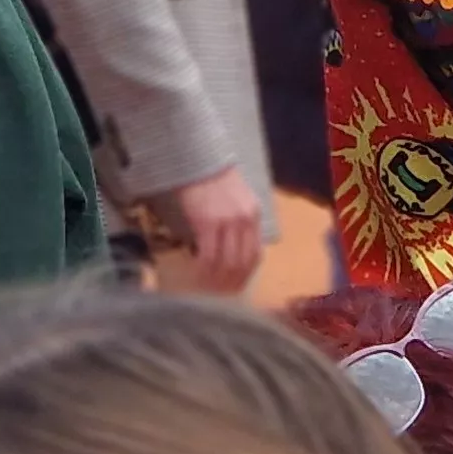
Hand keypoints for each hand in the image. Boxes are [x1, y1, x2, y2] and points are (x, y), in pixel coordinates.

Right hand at [149, 165, 266, 293]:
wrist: (197, 160)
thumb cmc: (213, 179)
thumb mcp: (237, 199)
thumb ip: (239, 223)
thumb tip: (232, 250)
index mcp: (255, 216)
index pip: (256, 254)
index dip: (245, 274)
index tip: (235, 286)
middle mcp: (245, 221)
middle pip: (242, 262)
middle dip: (231, 282)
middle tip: (219, 293)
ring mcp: (228, 223)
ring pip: (226, 263)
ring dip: (216, 279)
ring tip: (207, 286)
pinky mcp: (208, 224)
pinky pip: (208, 255)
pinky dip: (204, 268)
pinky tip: (197, 271)